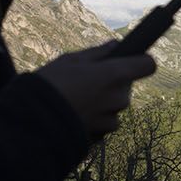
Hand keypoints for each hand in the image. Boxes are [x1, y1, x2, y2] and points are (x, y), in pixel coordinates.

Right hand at [35, 43, 154, 137]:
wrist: (32, 122)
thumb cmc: (49, 85)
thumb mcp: (70, 61)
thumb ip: (97, 53)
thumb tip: (114, 45)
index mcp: (113, 74)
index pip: (148, 65)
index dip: (140, 62)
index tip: (131, 61)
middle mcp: (118, 97)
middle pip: (126, 87)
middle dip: (112, 84)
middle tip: (87, 81)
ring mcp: (111, 118)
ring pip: (115, 106)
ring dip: (104, 103)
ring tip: (77, 100)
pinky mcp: (102, 135)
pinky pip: (105, 124)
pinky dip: (96, 119)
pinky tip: (76, 114)